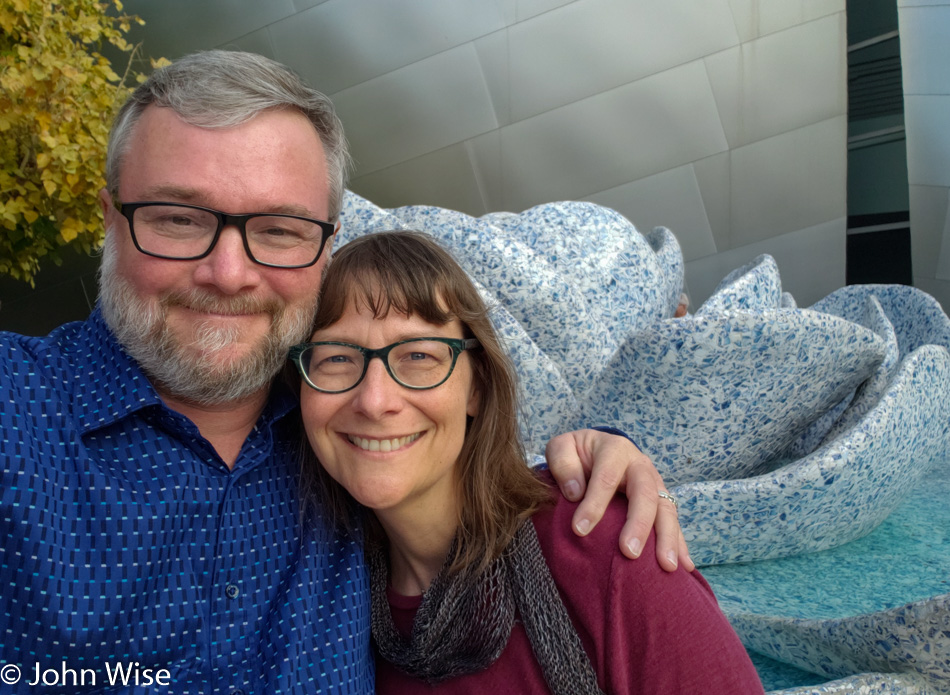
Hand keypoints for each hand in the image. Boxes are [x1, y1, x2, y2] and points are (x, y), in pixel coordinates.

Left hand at [545, 429, 692, 571]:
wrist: (594, 449)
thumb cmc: (575, 453)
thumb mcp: (561, 448)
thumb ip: (562, 463)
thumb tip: (575, 492)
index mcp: (615, 449)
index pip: (606, 477)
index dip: (594, 504)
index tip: (579, 530)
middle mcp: (639, 465)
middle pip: (645, 493)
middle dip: (639, 524)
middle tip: (629, 553)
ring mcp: (654, 482)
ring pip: (666, 508)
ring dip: (668, 537)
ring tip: (667, 566)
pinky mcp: (661, 499)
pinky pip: (672, 521)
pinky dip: (680, 543)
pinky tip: (684, 566)